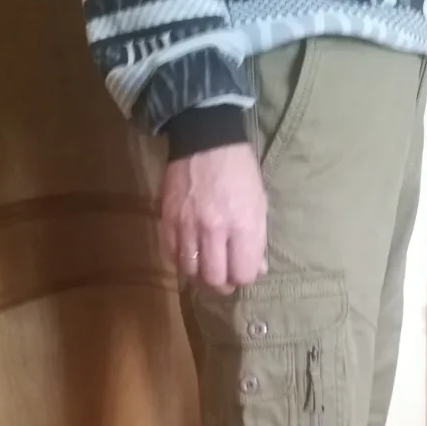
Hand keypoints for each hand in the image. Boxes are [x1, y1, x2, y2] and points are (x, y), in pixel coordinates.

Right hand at [161, 143, 267, 294]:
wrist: (205, 140)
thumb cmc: (239, 172)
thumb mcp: (259, 204)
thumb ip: (257, 240)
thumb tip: (256, 269)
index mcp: (243, 225)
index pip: (243, 274)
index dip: (245, 278)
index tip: (244, 272)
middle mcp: (214, 230)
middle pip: (215, 279)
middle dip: (223, 285)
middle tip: (225, 278)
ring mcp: (187, 226)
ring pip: (190, 273)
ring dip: (200, 278)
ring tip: (207, 271)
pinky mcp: (167, 221)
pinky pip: (172, 256)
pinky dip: (182, 263)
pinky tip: (191, 258)